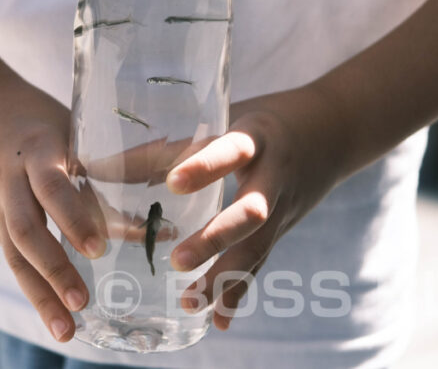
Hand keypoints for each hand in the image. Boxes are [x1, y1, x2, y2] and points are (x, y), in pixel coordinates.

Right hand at [0, 77, 107, 342]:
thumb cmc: (43, 121)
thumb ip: (107, 169)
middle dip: (54, 268)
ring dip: (41, 295)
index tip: (98, 249)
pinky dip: (34, 290)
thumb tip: (160, 216)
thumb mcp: (74, 132)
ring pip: (14, 254)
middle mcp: (11, 180)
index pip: (51, 188)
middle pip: (26, 230)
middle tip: (83, 301)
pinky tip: (55, 319)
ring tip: (67, 330)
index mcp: (37, 151)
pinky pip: (12, 260)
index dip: (73, 218)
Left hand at [164, 84, 351, 330]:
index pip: (232, 151)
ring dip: (224, 278)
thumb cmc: (265, 119)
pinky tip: (217, 321)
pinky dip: (239, 292)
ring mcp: (283, 208)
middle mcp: (275, 176)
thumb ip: (176, 142)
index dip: (205, 168)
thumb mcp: (228, 116)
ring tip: (189, 302)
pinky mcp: (282, 230)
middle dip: (216, 239)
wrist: (334, 131)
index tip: (173, 184)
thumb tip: (103, 165)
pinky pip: (261, 263)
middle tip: (176, 261)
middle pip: (251, 213)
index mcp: (257, 137)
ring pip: (257, 247)